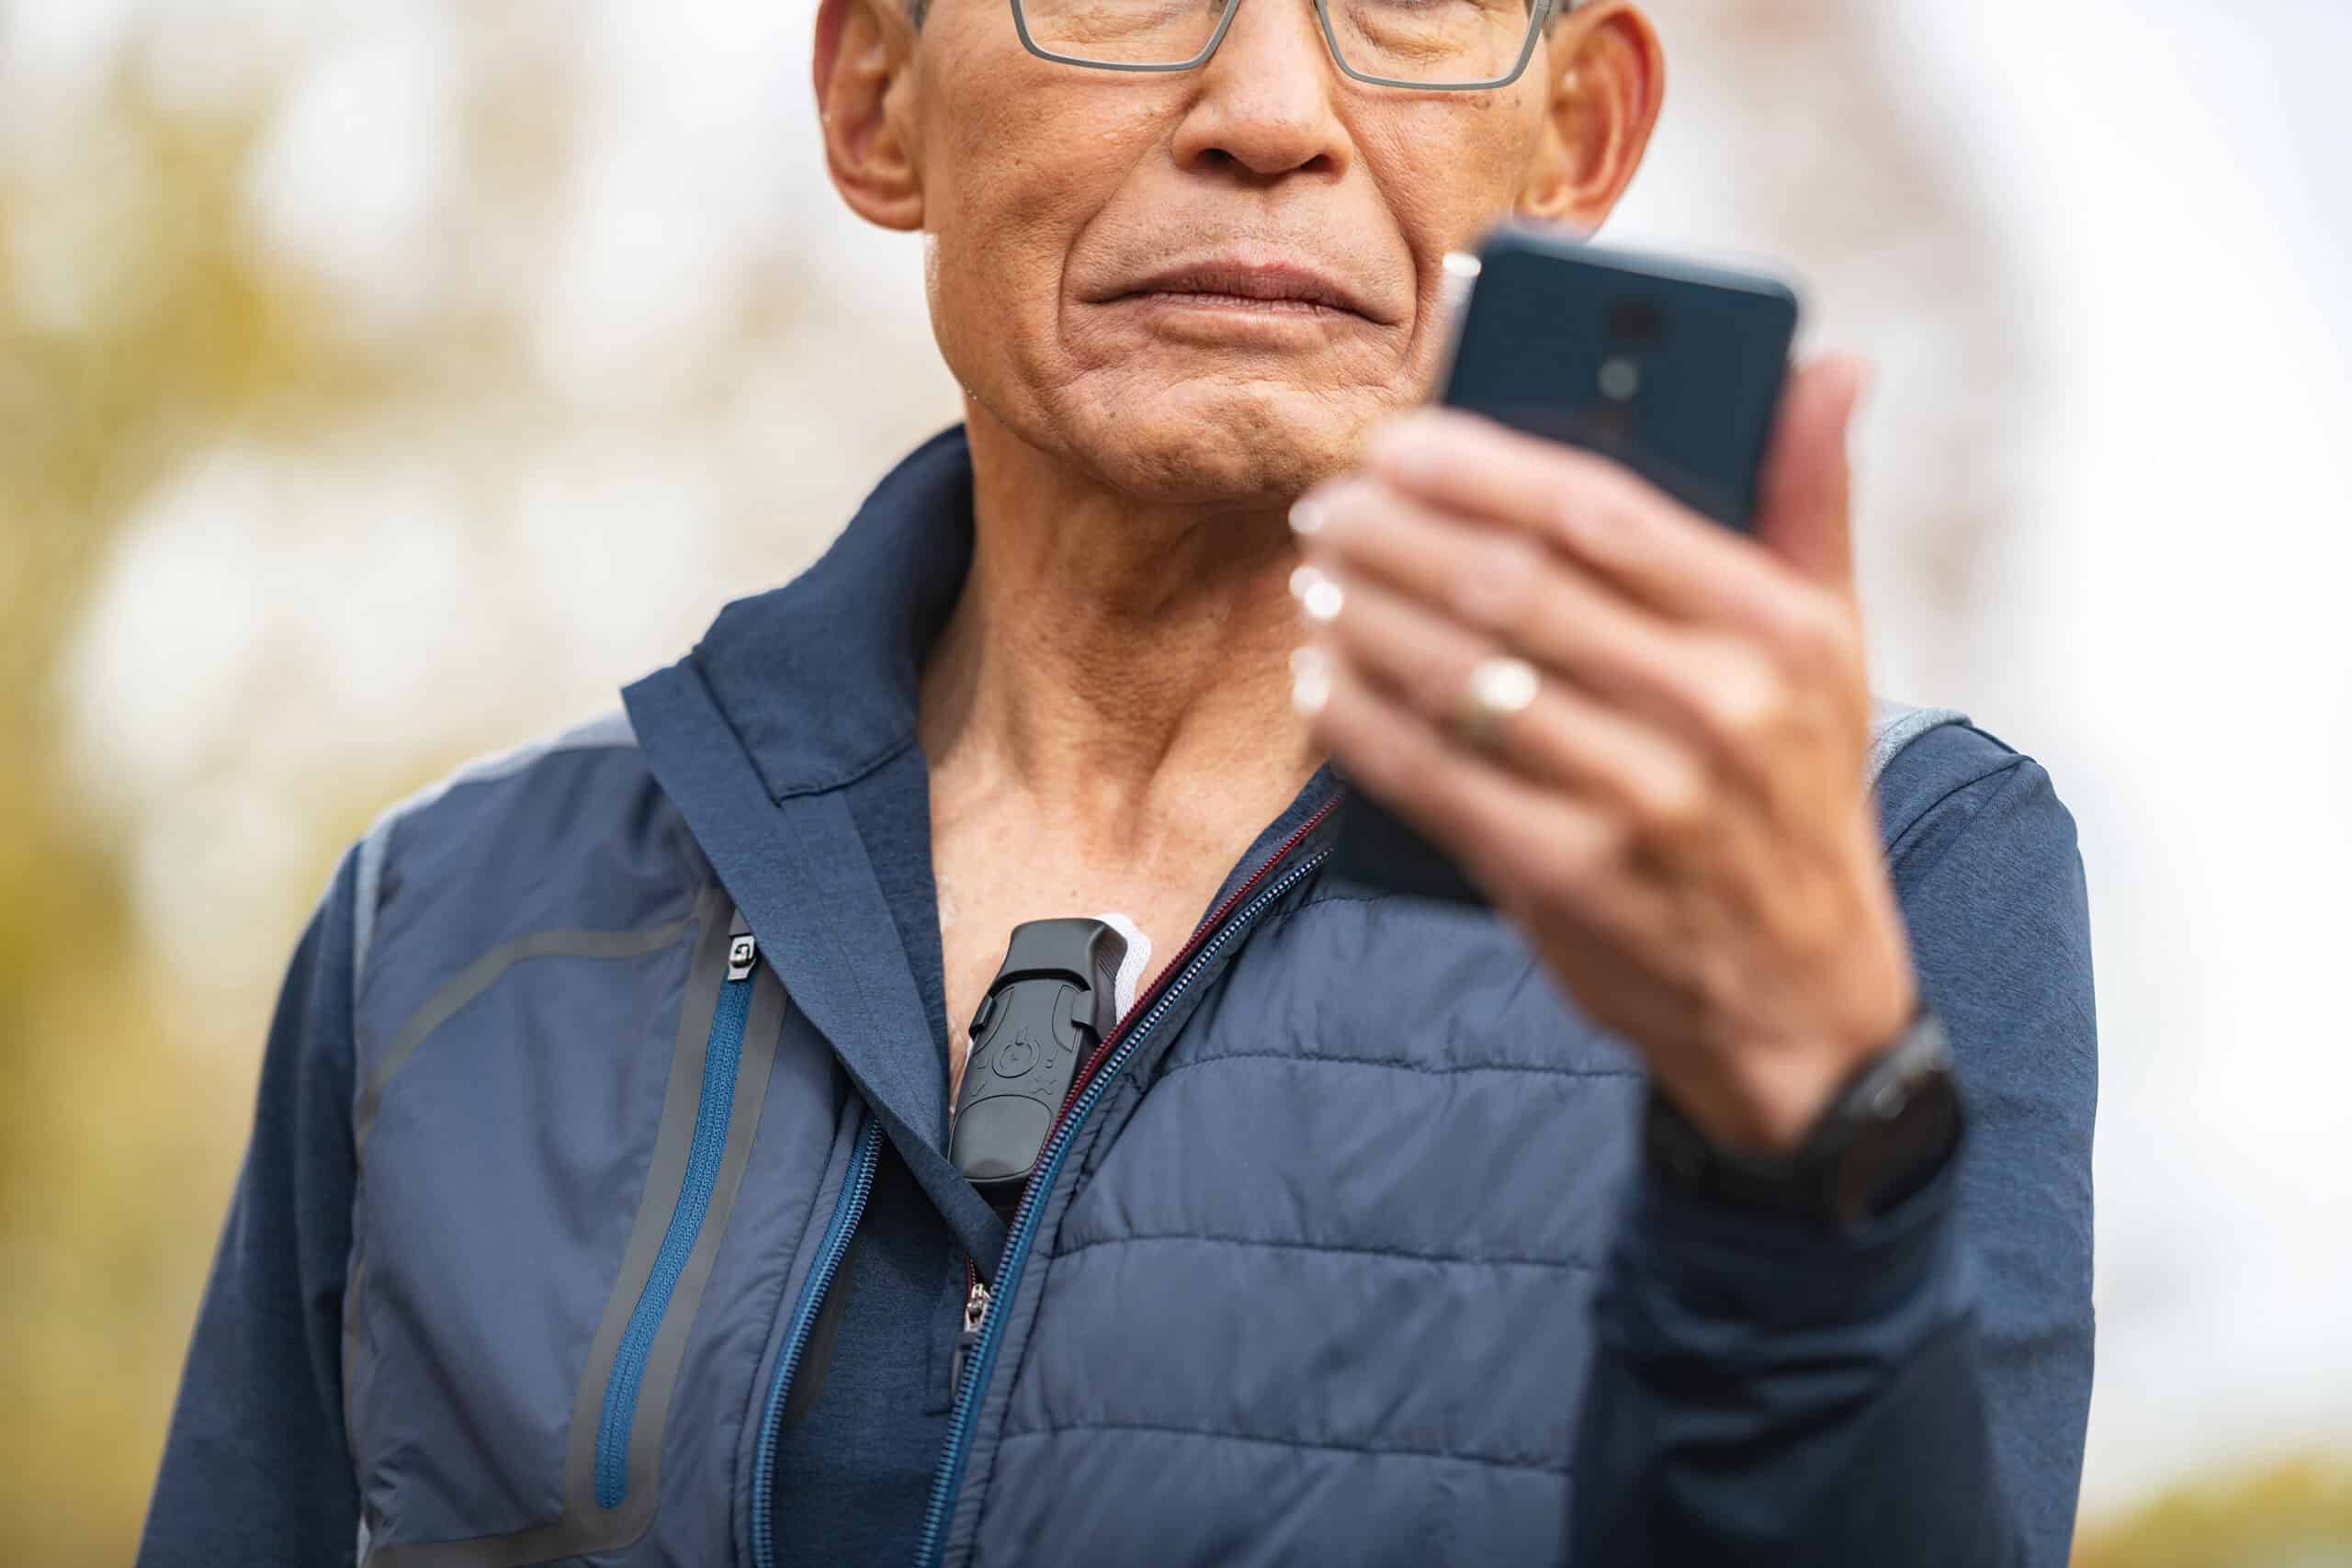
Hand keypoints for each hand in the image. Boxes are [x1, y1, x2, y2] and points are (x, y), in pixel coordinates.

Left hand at [1290, 356, 1914, 1153]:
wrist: (1800, 1007)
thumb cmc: (1798, 799)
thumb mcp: (1835, 651)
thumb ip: (1812, 500)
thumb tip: (1831, 361)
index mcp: (1775, 631)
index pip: (1600, 511)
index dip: (1478, 465)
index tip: (1398, 440)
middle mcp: (1712, 710)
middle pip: (1507, 584)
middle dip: (1392, 532)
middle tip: (1329, 505)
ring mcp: (1636, 801)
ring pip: (1454, 674)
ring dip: (1360, 613)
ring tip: (1316, 577)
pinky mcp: (1564, 878)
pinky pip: (1428, 773)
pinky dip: (1358, 719)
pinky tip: (1323, 681)